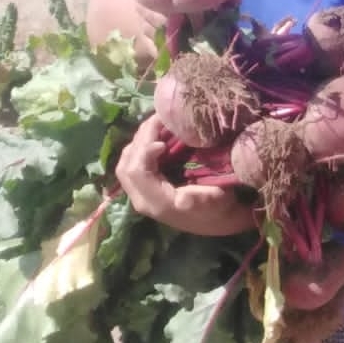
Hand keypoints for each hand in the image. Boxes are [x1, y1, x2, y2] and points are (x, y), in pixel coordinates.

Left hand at [115, 115, 258, 237]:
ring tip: (157, 124)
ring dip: (138, 141)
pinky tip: (154, 135)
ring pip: (125, 163)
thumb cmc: (218, 208)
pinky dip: (139, 147)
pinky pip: (131, 164)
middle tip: (158, 121)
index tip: (163, 141)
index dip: (143, 152)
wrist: (217, 221)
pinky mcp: (143, 188)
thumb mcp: (217, 202)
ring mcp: (140, 194)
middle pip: (126, 165)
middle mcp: (142, 200)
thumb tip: (182, 199)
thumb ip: (199, 199)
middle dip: (139, 140)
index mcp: (157, 203)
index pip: (136, 172)